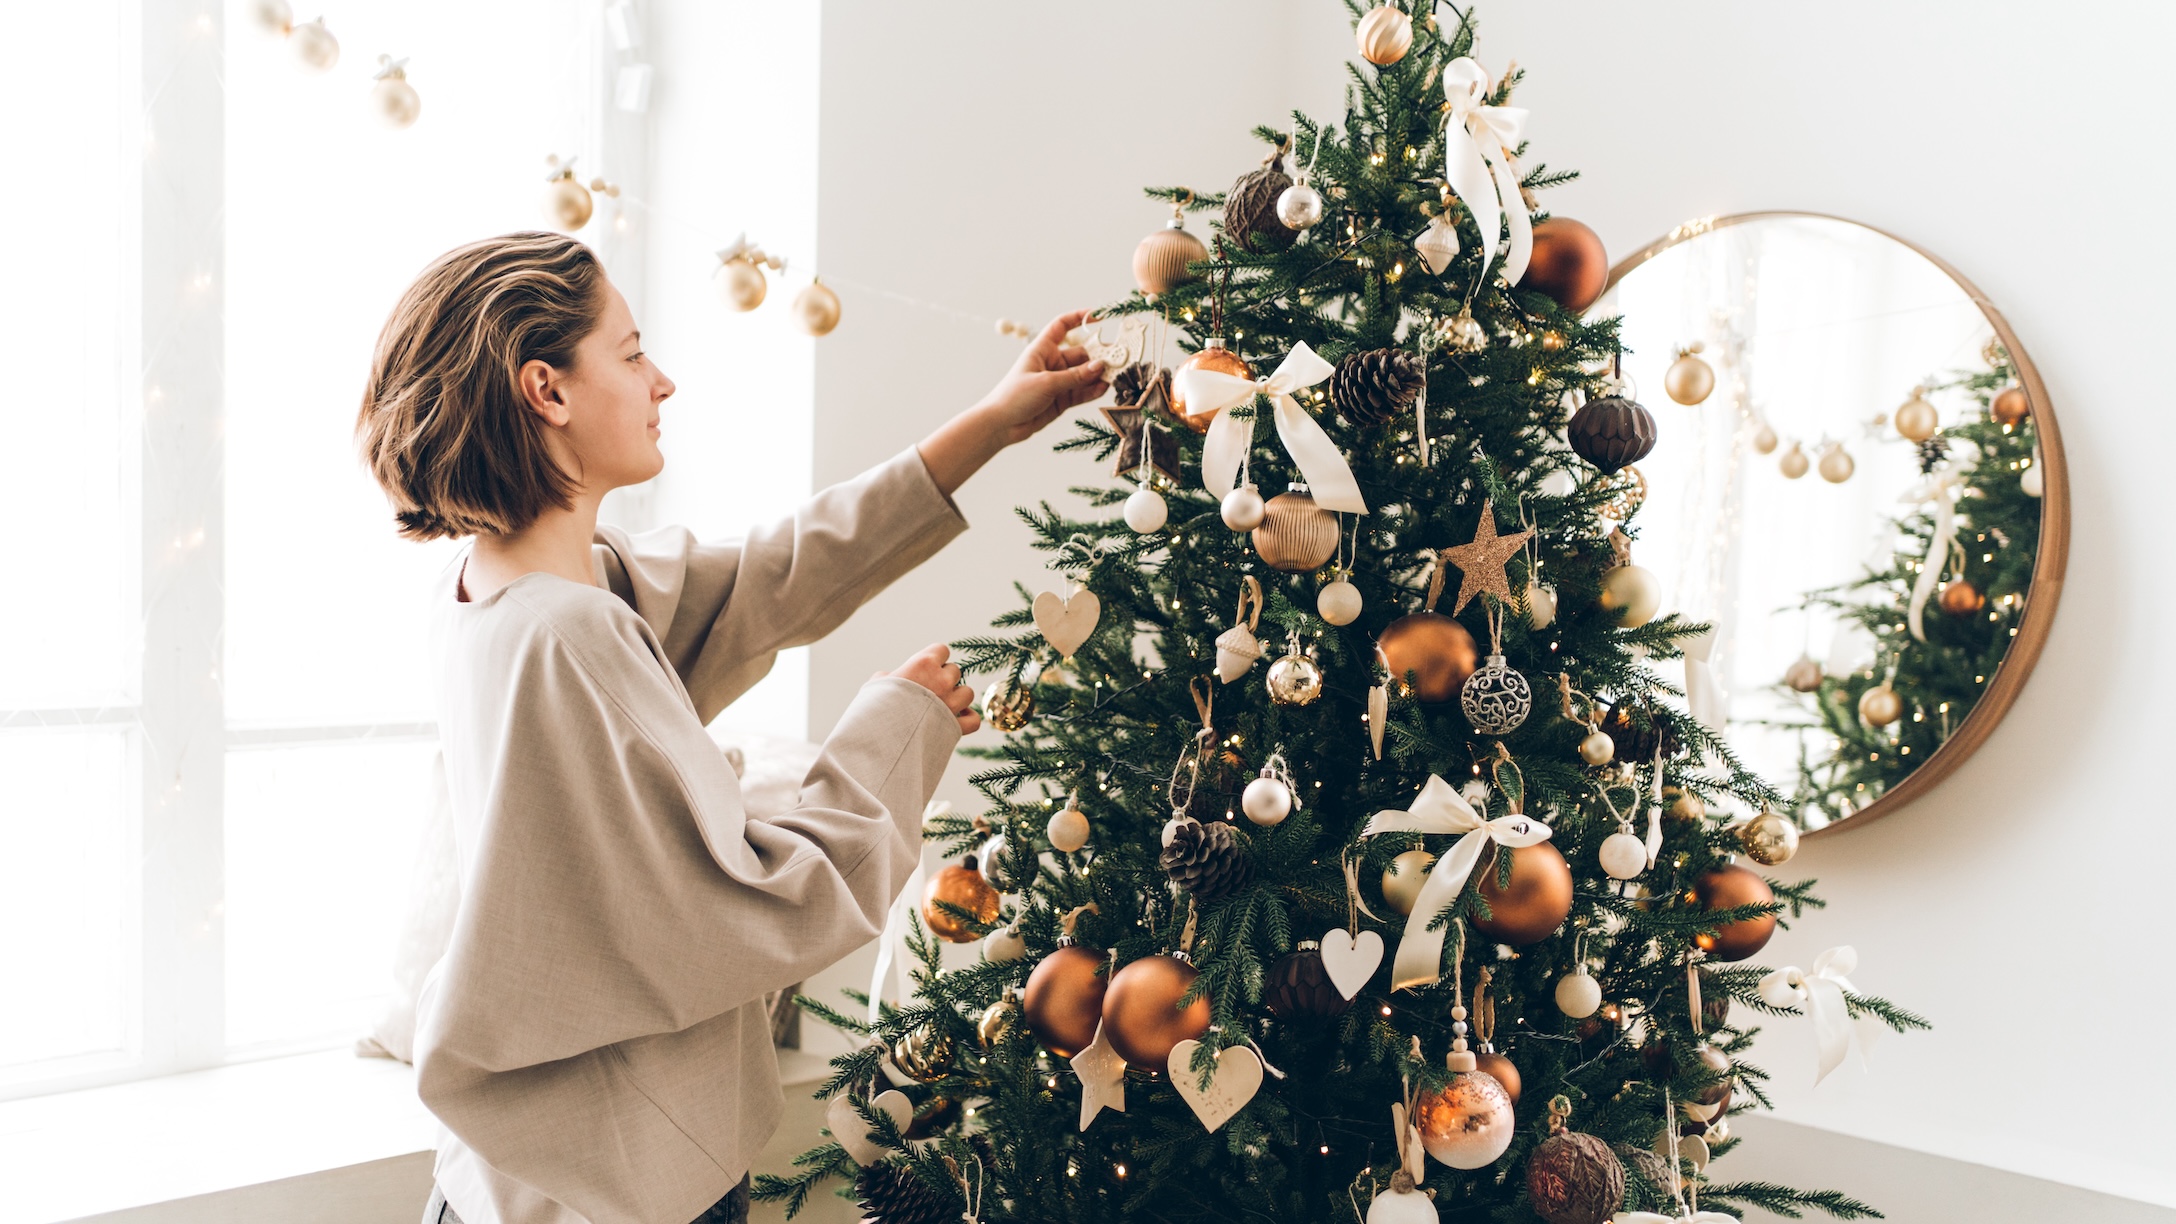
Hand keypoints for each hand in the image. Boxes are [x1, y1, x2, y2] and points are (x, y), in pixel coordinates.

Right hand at [875, 642, 980, 734]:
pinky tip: (957, 718)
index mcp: (924, 664)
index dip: (934, 659)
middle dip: (943, 679)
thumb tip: (890, 677)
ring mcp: (952, 704)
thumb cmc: (873, 709)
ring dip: (957, 697)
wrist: (878, 739)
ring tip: (941, 705)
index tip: (925, 669)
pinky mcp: (955, 727)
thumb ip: (890, 676)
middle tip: (927, 691)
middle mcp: (942, 681)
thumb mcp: (876, 684)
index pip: (942, 650)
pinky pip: (973, 719)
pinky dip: (967, 718)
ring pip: (967, 693)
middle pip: (954, 671)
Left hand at [971, 309, 1109, 445]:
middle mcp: (1052, 363)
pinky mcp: (1062, 400)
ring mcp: (1058, 382)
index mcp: (1042, 350)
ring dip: (1099, 374)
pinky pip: (1082, 392)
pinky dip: (1093, 390)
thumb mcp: (1046, 383)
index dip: (1079, 318)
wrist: (1001, 425)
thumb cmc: (1015, 396)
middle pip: (1081, 354)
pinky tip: (1104, 388)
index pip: (1062, 326)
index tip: (1099, 316)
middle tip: (1117, 358)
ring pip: (1084, 374)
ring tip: (1116, 374)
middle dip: (1098, 355)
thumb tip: (1100, 367)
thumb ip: (1075, 376)